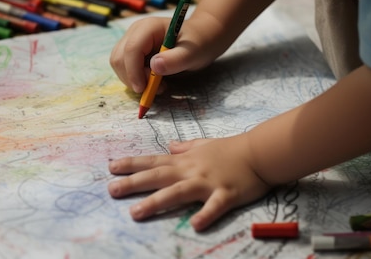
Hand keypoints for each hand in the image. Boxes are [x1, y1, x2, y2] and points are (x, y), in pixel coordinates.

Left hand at [108, 135, 271, 230]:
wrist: (259, 152)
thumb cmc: (231, 149)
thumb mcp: (204, 144)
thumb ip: (185, 147)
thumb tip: (170, 146)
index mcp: (185, 161)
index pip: (153, 162)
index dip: (132, 164)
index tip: (111, 167)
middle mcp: (191, 171)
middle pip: (158, 177)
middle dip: (133, 183)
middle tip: (111, 191)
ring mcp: (208, 183)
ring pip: (178, 192)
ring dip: (156, 202)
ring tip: (136, 212)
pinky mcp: (226, 194)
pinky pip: (214, 206)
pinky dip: (205, 215)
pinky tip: (194, 225)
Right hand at [109, 14, 228, 93]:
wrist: (202, 38)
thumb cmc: (199, 43)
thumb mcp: (193, 53)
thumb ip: (175, 60)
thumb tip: (154, 67)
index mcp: (148, 27)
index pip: (131, 49)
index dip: (133, 72)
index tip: (144, 89)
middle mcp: (135, 32)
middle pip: (119, 58)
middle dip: (132, 77)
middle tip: (156, 88)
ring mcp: (132, 41)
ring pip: (118, 64)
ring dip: (133, 80)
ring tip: (157, 85)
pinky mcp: (132, 52)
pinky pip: (124, 68)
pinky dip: (135, 79)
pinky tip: (152, 81)